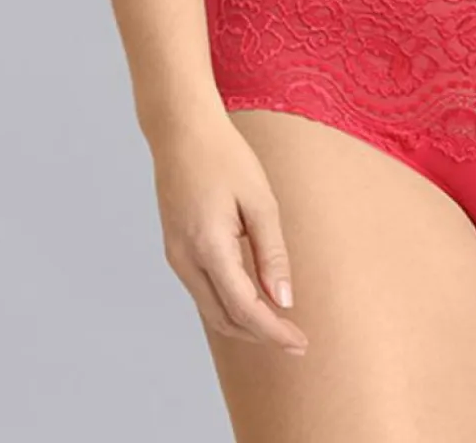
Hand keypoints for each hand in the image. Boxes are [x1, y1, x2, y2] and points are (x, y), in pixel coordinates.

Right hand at [151, 111, 309, 354]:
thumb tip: (283, 300)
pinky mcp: (175, 250)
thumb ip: (272, 254)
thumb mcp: (260, 201)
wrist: (182, 132)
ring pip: (211, 310)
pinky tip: (252, 299)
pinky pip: (203, 291)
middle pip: (224, 318)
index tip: (300, 343)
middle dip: (260, 335)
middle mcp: (185, 259)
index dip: (273, 331)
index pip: (244, 308)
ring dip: (244, 323)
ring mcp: (175, 257)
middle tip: (295, 340)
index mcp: (208, 246)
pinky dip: (228, 304)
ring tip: (279, 324)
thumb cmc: (226, 158)